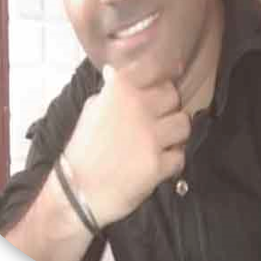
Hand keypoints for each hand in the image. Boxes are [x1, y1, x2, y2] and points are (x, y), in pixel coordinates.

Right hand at [63, 59, 189, 228]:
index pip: (156, 69)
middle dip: (168, 108)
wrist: (77, 191)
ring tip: (163, 142)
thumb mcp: (91, 110)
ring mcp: (150, 136)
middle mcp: (138, 107)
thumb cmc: (83, 148)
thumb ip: (109, 90)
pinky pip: (180, 156)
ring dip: (175, 134)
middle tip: (159, 120)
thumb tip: (113, 70)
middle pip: (174, 97)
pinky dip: (172, 161)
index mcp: (120, 90)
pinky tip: (159, 163)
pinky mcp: (157, 164)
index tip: (160, 87)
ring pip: (183, 124)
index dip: (161, 79)